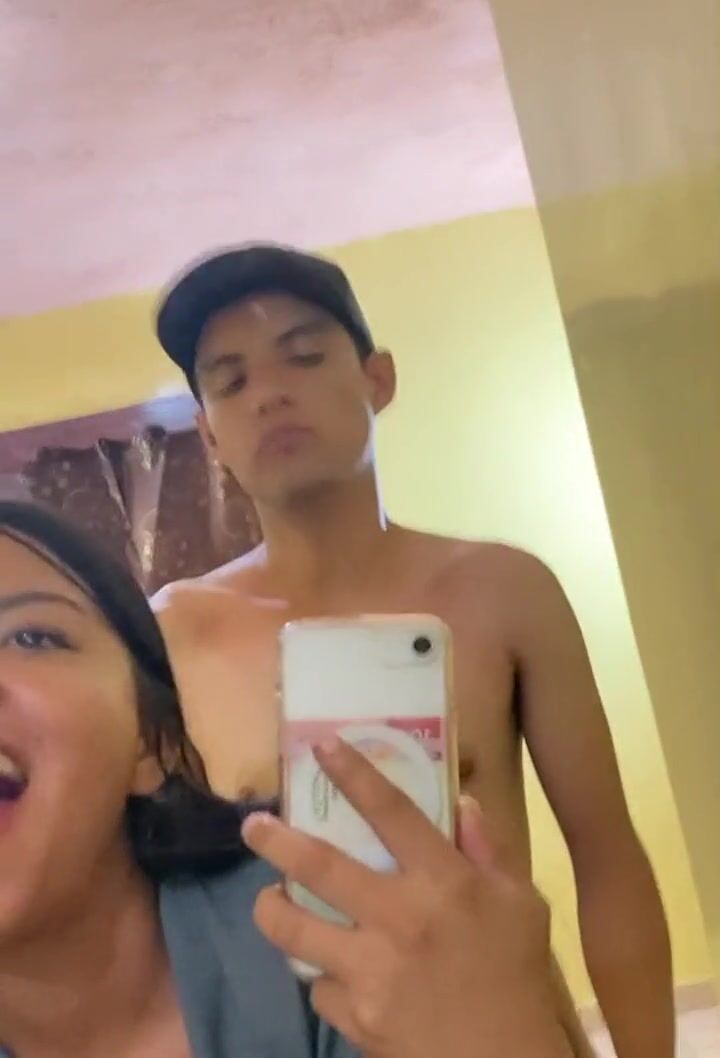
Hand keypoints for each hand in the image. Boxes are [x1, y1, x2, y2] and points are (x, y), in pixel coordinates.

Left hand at [242, 738, 570, 1057]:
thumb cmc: (517, 976)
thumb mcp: (522, 904)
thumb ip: (489, 850)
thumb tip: (460, 801)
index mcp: (444, 882)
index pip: (391, 812)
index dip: (353, 773)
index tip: (321, 746)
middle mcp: (399, 917)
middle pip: (320, 866)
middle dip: (276, 841)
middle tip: (252, 826)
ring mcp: (370, 969)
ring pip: (294, 930)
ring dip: (270, 909)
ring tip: (266, 900)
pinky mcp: (354, 1016)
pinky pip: (318, 987)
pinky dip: (321, 975)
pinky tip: (330, 971)